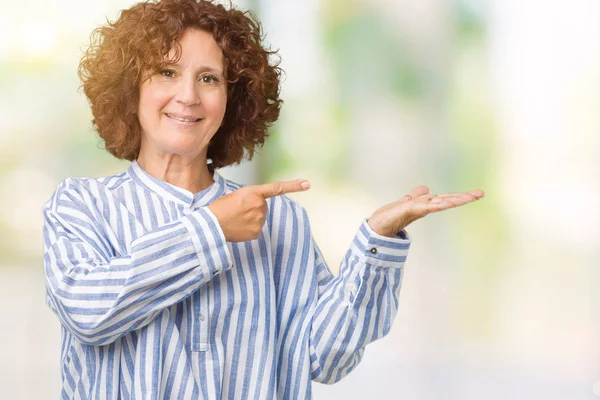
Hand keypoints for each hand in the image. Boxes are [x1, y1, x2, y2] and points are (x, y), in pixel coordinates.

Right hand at [208, 179, 309, 241]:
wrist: (211, 225)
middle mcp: (260, 205)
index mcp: (253, 192)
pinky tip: (238, 227)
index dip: (294, 186)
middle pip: (263, 207)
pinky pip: (256, 229)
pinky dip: (249, 229)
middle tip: (237, 211)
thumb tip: (257, 210)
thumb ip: (251, 199)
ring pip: (260, 218)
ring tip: (236, 219)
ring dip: (251, 219)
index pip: (277, 188)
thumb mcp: (236, 196)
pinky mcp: (257, 232)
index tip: (307, 184)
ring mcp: (259, 219)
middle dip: (253, 209)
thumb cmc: (220, 209)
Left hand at [367, 185, 484, 237]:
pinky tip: (446, 203)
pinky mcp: (407, 211)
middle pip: (446, 200)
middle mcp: (423, 208)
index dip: (459, 196)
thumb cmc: (389, 217)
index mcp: (424, 205)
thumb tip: (427, 188)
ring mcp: (416, 209)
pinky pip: (424, 206)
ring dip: (453, 200)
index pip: (444, 198)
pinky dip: (435, 204)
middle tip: (480, 194)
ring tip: (469, 197)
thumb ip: (416, 196)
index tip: (477, 194)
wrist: (376, 228)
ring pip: (438, 203)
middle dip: (462, 198)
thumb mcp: (405, 202)